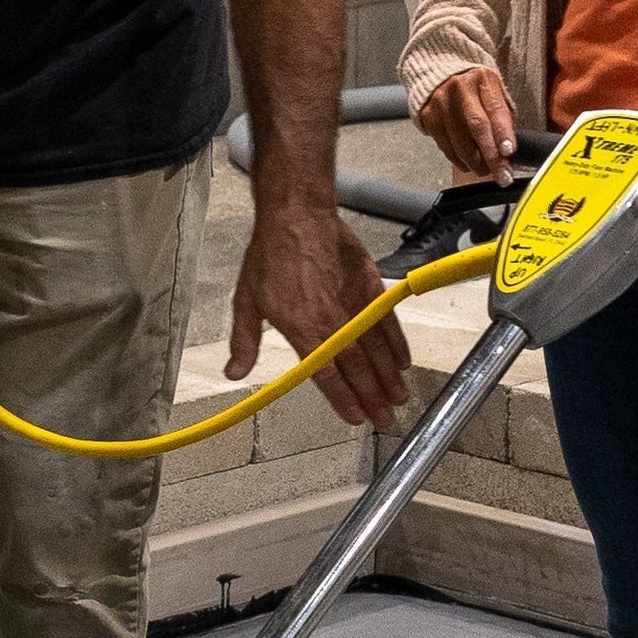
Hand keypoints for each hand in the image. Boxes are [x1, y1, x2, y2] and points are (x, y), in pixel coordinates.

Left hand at [234, 203, 410, 429]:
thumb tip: (234, 373)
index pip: (326, 373)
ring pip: (377, 348)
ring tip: (398, 399)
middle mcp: (333, 321)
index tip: (355, 418)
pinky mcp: (369, 286)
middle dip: (373, 397)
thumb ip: (245, 341)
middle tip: (385, 421)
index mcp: (303, 329)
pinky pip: (387, 321)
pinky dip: (397, 343)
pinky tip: (403, 363)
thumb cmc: (269, 257)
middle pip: (358, 367)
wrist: (297, 215)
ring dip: (388, 377)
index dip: (342, 399)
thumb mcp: (246, 300)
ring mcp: (355, 304)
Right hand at [414, 64, 517, 177]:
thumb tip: (508, 151)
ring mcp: (441, 103)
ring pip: (460, 142)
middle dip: (491, 155)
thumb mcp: (493, 92)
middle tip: (502, 174)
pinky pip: (446, 147)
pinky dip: (459, 160)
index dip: (503, 133)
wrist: (440, 75)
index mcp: (482, 80)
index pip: (495, 109)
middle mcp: (460, 89)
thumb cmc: (473, 88)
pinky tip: (468, 164)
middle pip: (477, 127)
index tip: (509, 152)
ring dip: (476, 163)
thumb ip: (502, 117)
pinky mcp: (429, 117)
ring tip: (486, 170)